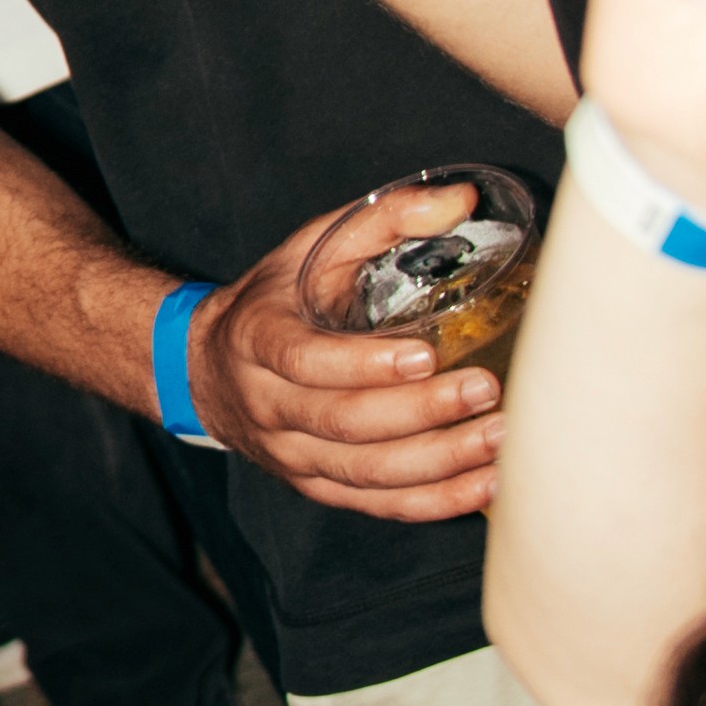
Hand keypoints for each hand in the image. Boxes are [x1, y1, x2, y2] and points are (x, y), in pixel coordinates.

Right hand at [188, 183, 515, 519]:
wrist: (206, 369)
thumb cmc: (275, 301)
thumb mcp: (313, 247)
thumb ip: (385, 219)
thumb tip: (460, 200)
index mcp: (258, 341)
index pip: (305, 362)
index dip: (364, 365)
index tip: (426, 354)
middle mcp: (268, 407)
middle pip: (344, 424)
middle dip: (421, 413)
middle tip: (485, 391)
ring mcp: (291, 454)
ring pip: (365, 473)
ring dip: (438, 462)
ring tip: (499, 439)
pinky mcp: (317, 486)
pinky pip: (376, 505)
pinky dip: (433, 501)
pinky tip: (484, 485)